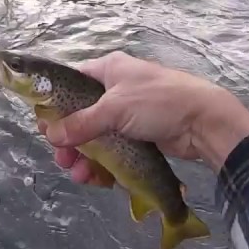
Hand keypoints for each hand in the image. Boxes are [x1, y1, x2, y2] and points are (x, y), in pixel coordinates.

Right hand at [40, 52, 248, 186]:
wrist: (204, 122)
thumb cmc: (158, 102)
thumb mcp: (114, 109)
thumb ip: (81, 123)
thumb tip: (51, 135)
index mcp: (109, 70)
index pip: (72, 82)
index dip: (55, 104)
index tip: (44, 126)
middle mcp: (115, 90)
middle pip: (80, 116)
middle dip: (69, 140)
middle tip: (62, 160)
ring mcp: (127, 115)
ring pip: (95, 137)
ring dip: (84, 157)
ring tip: (79, 175)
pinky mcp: (138, 137)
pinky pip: (112, 151)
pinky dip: (102, 164)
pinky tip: (96, 179)